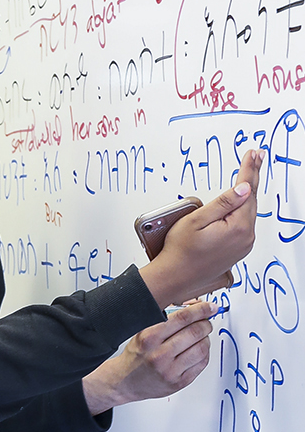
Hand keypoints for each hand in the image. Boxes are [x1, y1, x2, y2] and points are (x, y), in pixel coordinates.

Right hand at [82, 301, 214, 414]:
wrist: (125, 381)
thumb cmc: (136, 355)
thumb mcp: (143, 332)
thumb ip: (165, 319)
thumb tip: (193, 307)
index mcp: (149, 338)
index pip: (182, 318)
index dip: (200, 310)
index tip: (208, 307)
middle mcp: (159, 355)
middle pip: (195, 332)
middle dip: (205, 324)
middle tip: (206, 321)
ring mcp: (171, 370)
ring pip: (202, 348)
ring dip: (206, 339)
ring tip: (201, 336)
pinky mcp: (180, 382)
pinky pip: (202, 363)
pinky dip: (204, 353)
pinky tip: (198, 350)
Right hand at [140, 148, 261, 308]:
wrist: (175, 277)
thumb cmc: (180, 251)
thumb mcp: (196, 220)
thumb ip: (222, 203)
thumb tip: (243, 189)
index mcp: (237, 227)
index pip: (247, 191)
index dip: (249, 170)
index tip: (253, 155)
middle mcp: (245, 237)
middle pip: (251, 201)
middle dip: (252, 177)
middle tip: (256, 156)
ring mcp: (243, 245)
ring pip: (248, 212)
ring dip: (248, 193)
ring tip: (250, 173)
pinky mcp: (238, 250)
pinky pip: (244, 224)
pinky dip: (243, 209)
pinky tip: (241, 201)